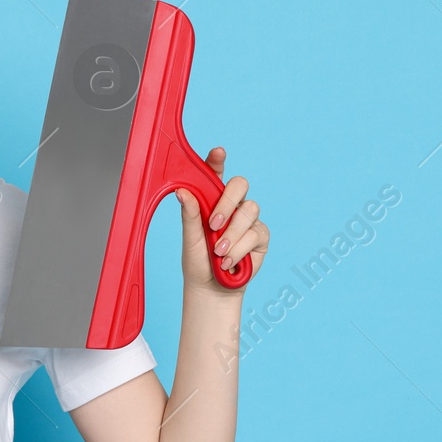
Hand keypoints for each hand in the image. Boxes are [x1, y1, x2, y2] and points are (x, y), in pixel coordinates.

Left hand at [174, 147, 267, 294]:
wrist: (211, 289)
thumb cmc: (197, 261)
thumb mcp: (189, 238)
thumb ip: (189, 214)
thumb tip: (181, 191)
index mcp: (211, 200)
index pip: (215, 175)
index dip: (217, 161)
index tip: (217, 153)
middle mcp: (232, 205)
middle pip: (240, 184)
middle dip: (227, 203)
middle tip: (213, 224)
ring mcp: (248, 220)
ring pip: (249, 210)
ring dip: (232, 234)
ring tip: (218, 253)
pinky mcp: (260, 236)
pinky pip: (255, 233)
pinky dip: (239, 249)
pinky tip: (228, 262)